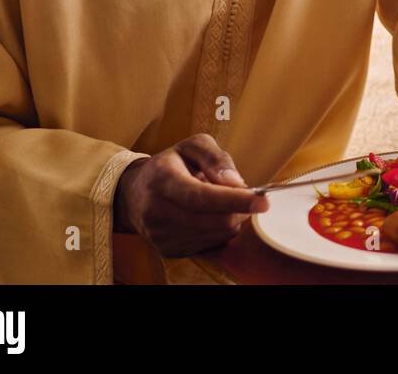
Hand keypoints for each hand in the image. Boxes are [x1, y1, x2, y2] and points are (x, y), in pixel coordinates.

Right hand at [112, 134, 268, 256]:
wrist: (135, 193)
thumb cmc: (170, 165)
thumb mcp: (192, 146)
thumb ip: (216, 158)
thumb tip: (236, 183)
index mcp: (162, 180)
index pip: (201, 197)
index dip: (234, 200)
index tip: (262, 201)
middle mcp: (156, 212)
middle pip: (212, 221)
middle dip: (239, 210)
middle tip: (246, 197)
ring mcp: (160, 235)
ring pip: (216, 236)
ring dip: (231, 221)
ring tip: (224, 204)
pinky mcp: (168, 250)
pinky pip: (209, 246)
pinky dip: (220, 232)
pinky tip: (212, 217)